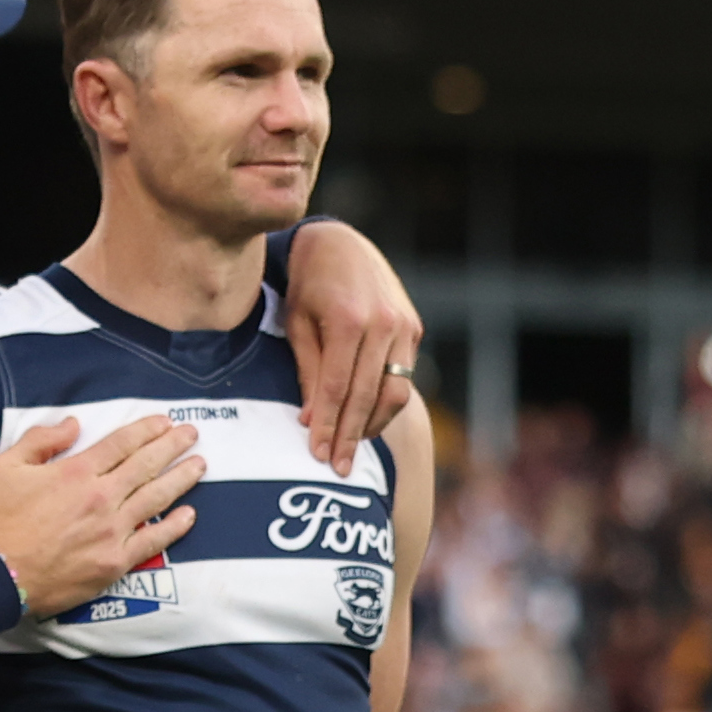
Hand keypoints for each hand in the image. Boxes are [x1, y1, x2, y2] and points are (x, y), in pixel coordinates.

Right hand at [0, 409, 200, 613]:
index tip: (165, 422)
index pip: (122, 443)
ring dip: (181, 478)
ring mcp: (111, 532)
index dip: (147, 429)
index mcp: (77, 472)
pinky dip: (175, 527)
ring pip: (156, 498)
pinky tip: (190, 515)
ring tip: (200, 465)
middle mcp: (101, 498)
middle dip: (173, 445)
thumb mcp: (5, 467)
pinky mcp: (113, 563)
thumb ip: (41, 440)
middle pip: (146, 465)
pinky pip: (153, 542)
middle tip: (191, 433)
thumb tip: (72, 424)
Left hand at [277, 220, 426, 460]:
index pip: (336, 387)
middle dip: (350, 435)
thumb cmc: (309, 286)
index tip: (317, 454)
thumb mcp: (297, 324)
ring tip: (351, 446)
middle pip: (367, 395)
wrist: (341, 244)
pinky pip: (403, 376)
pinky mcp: (414, 328)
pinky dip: (385, 402)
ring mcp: (404, 326)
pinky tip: (366, 418)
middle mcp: (383, 324)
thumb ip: (308, 371)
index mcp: (349, 320)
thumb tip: (310, 419)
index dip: (327, 424)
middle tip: (338, 467)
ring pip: (394, 391)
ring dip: (372, 423)